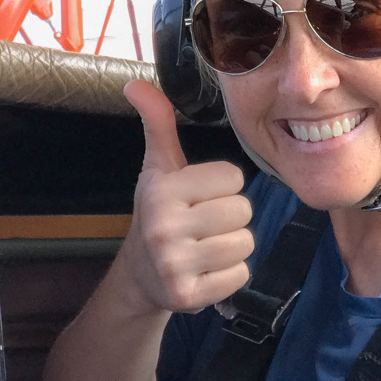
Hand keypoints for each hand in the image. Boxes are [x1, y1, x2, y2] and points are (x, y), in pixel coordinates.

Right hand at [120, 79, 253, 314]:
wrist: (140, 274)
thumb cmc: (160, 211)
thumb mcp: (159, 168)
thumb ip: (158, 124)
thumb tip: (135, 83)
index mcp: (162, 190)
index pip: (234, 178)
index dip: (222, 187)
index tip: (199, 196)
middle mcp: (165, 227)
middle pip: (243, 211)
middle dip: (229, 217)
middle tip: (203, 224)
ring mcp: (175, 265)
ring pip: (245, 244)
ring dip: (232, 246)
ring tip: (204, 246)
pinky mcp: (189, 297)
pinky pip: (241, 274)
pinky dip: (230, 274)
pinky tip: (205, 269)